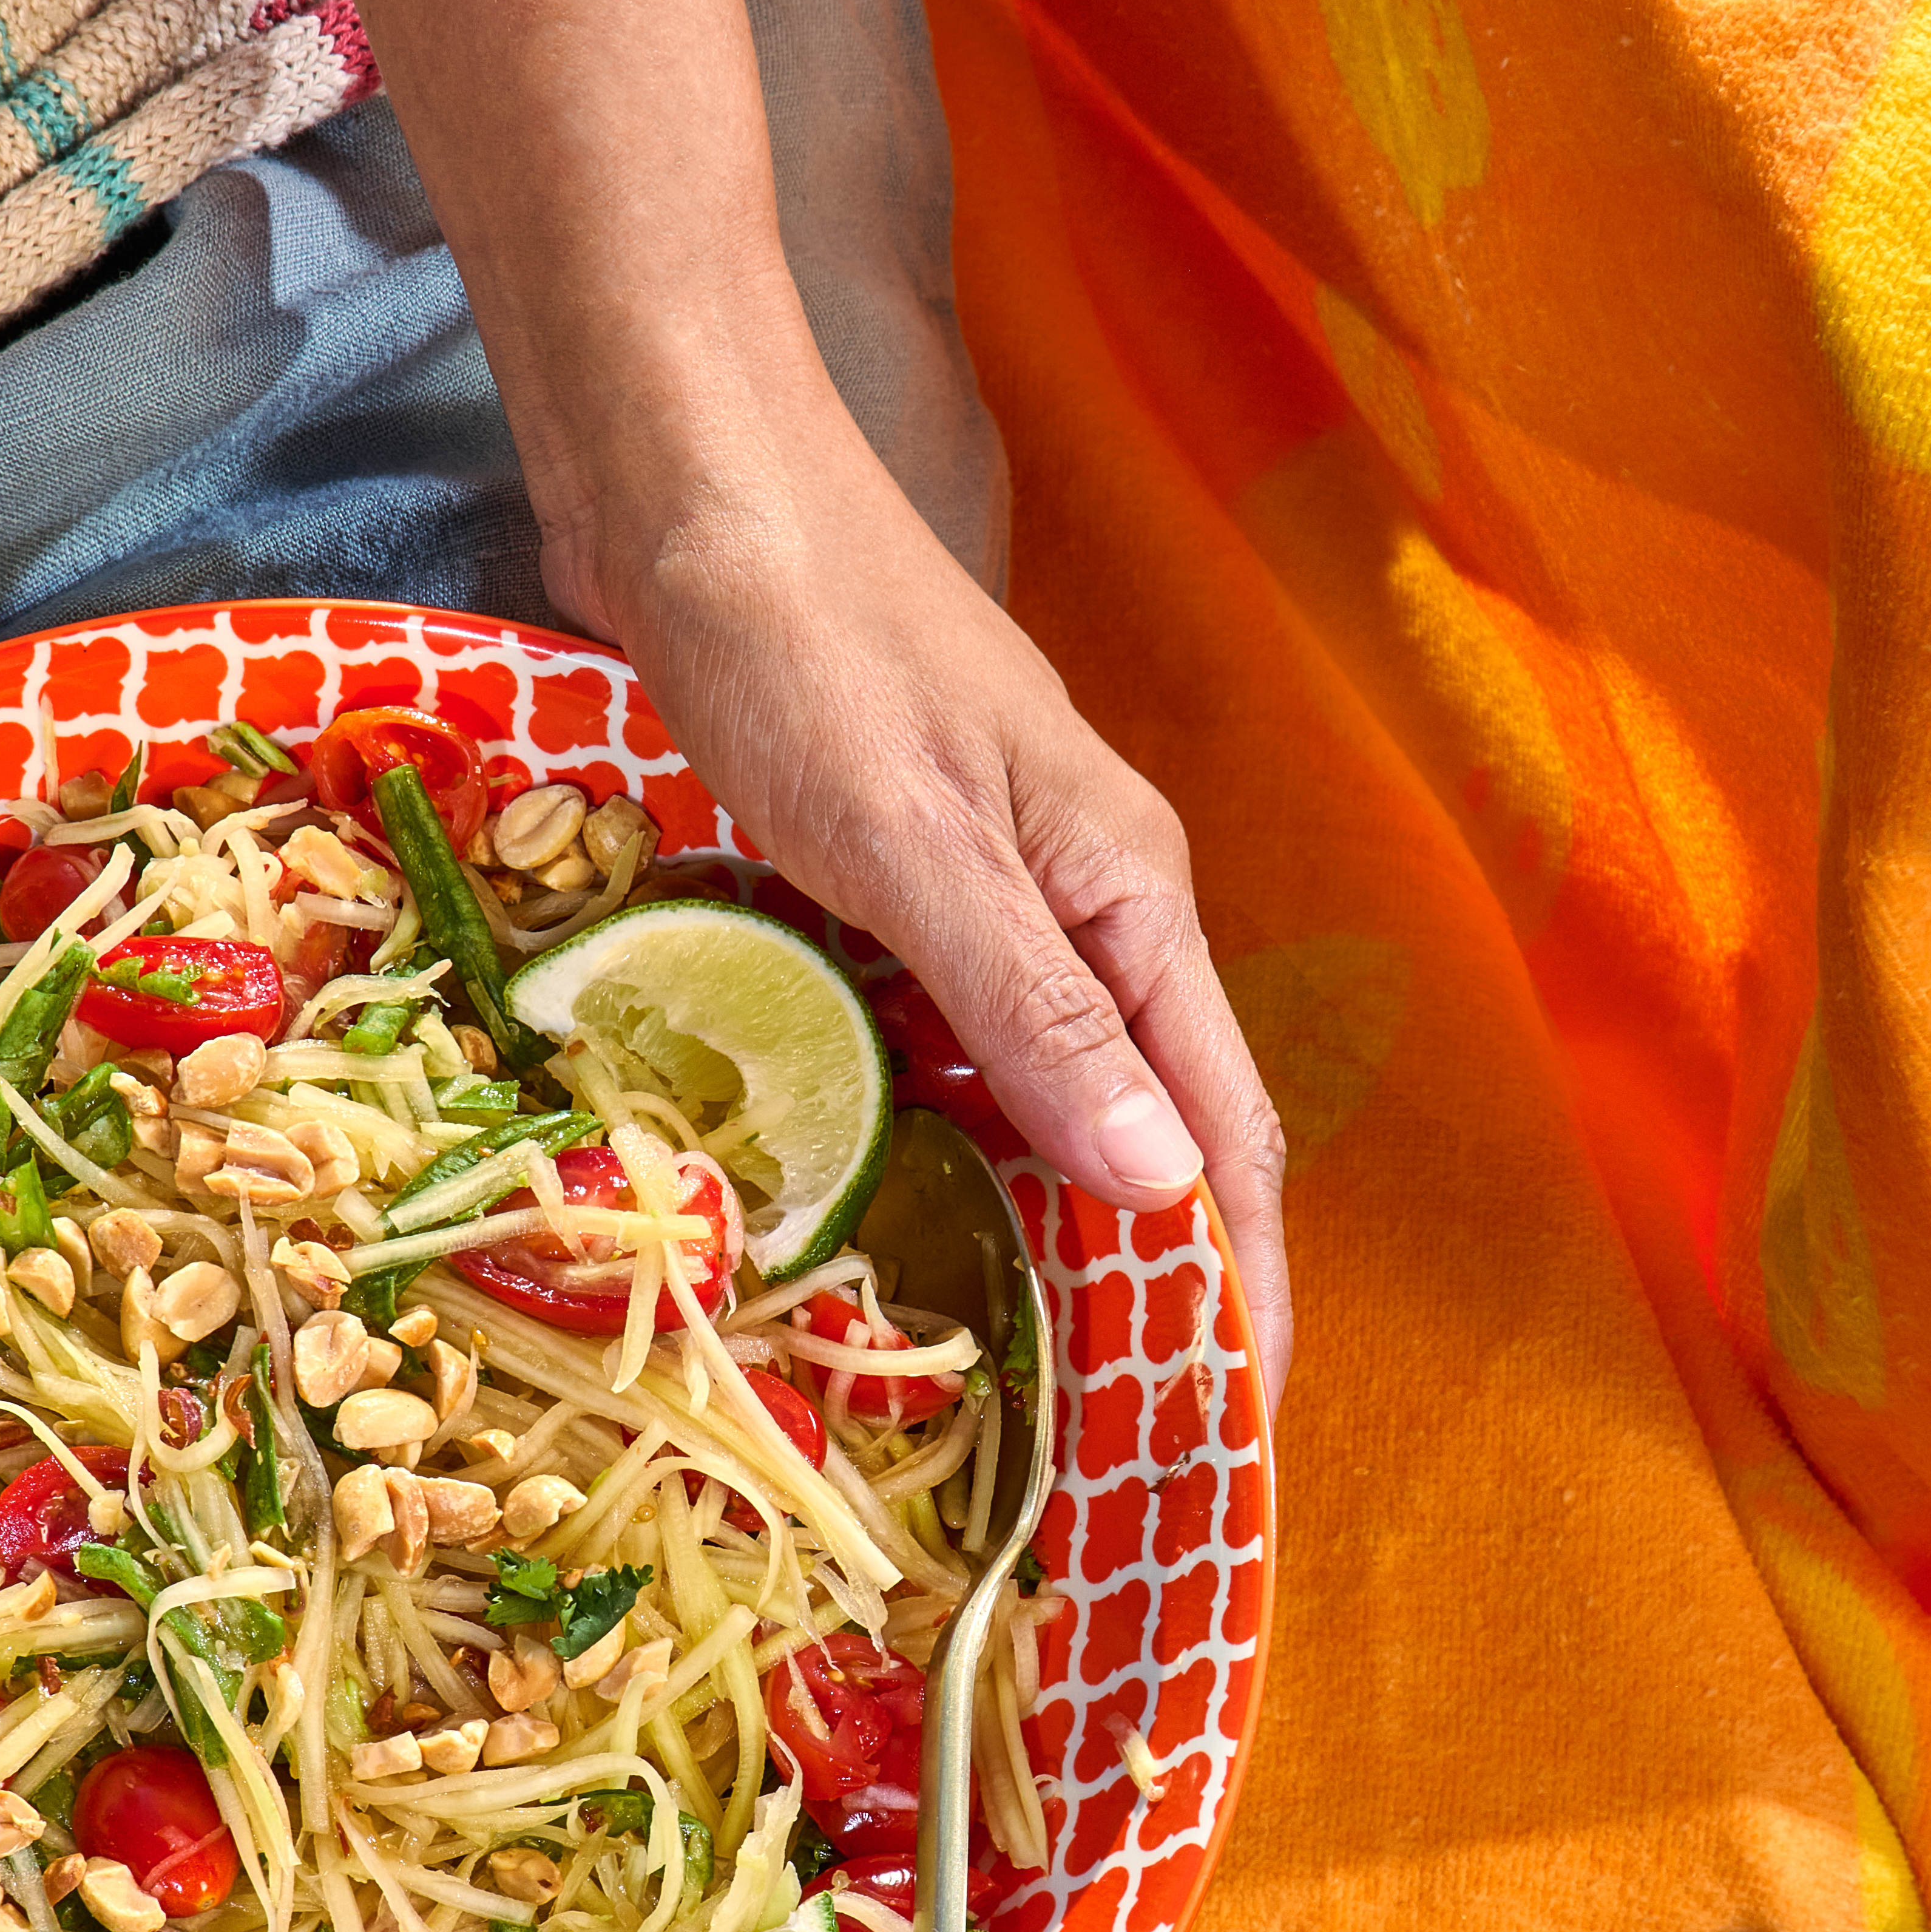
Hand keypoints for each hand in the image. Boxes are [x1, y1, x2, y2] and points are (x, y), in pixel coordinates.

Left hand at [548, 429, 1296, 1402]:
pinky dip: (945, 1138)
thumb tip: (1165, 1182)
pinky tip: (900, 1218)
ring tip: (1020, 1380)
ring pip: (1048, 1089)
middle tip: (1117, 1446)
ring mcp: (991, 885)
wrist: (691, 485)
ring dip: (1046, 1224)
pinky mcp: (895, 875)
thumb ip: (1035, 1006)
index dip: (1239, 1284)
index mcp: (1129, 891)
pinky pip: (950, 1040)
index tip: (1230, 1429)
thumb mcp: (916, 838)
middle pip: (1150, 1124)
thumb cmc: (803, 644)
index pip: (1224, 1130)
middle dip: (1150, 1284)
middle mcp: (1084, 898)